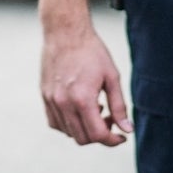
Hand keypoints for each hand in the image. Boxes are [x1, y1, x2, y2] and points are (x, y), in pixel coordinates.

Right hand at [41, 23, 131, 146]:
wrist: (65, 32)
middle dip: (100, 136)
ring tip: (95, 110)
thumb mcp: (112, 77)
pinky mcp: (45, 96)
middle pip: (82, 138)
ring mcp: (51, 100)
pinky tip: (79, 110)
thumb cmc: (91, 51)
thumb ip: (119, 106)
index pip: (98, 135)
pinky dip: (68, 125)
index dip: (113, 140)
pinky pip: (55, 123)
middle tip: (109, 119)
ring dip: (84, 129)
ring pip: (68, 133)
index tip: (121, 136)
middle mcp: (64, 103)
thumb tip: (127, 130)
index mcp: (83, 99)